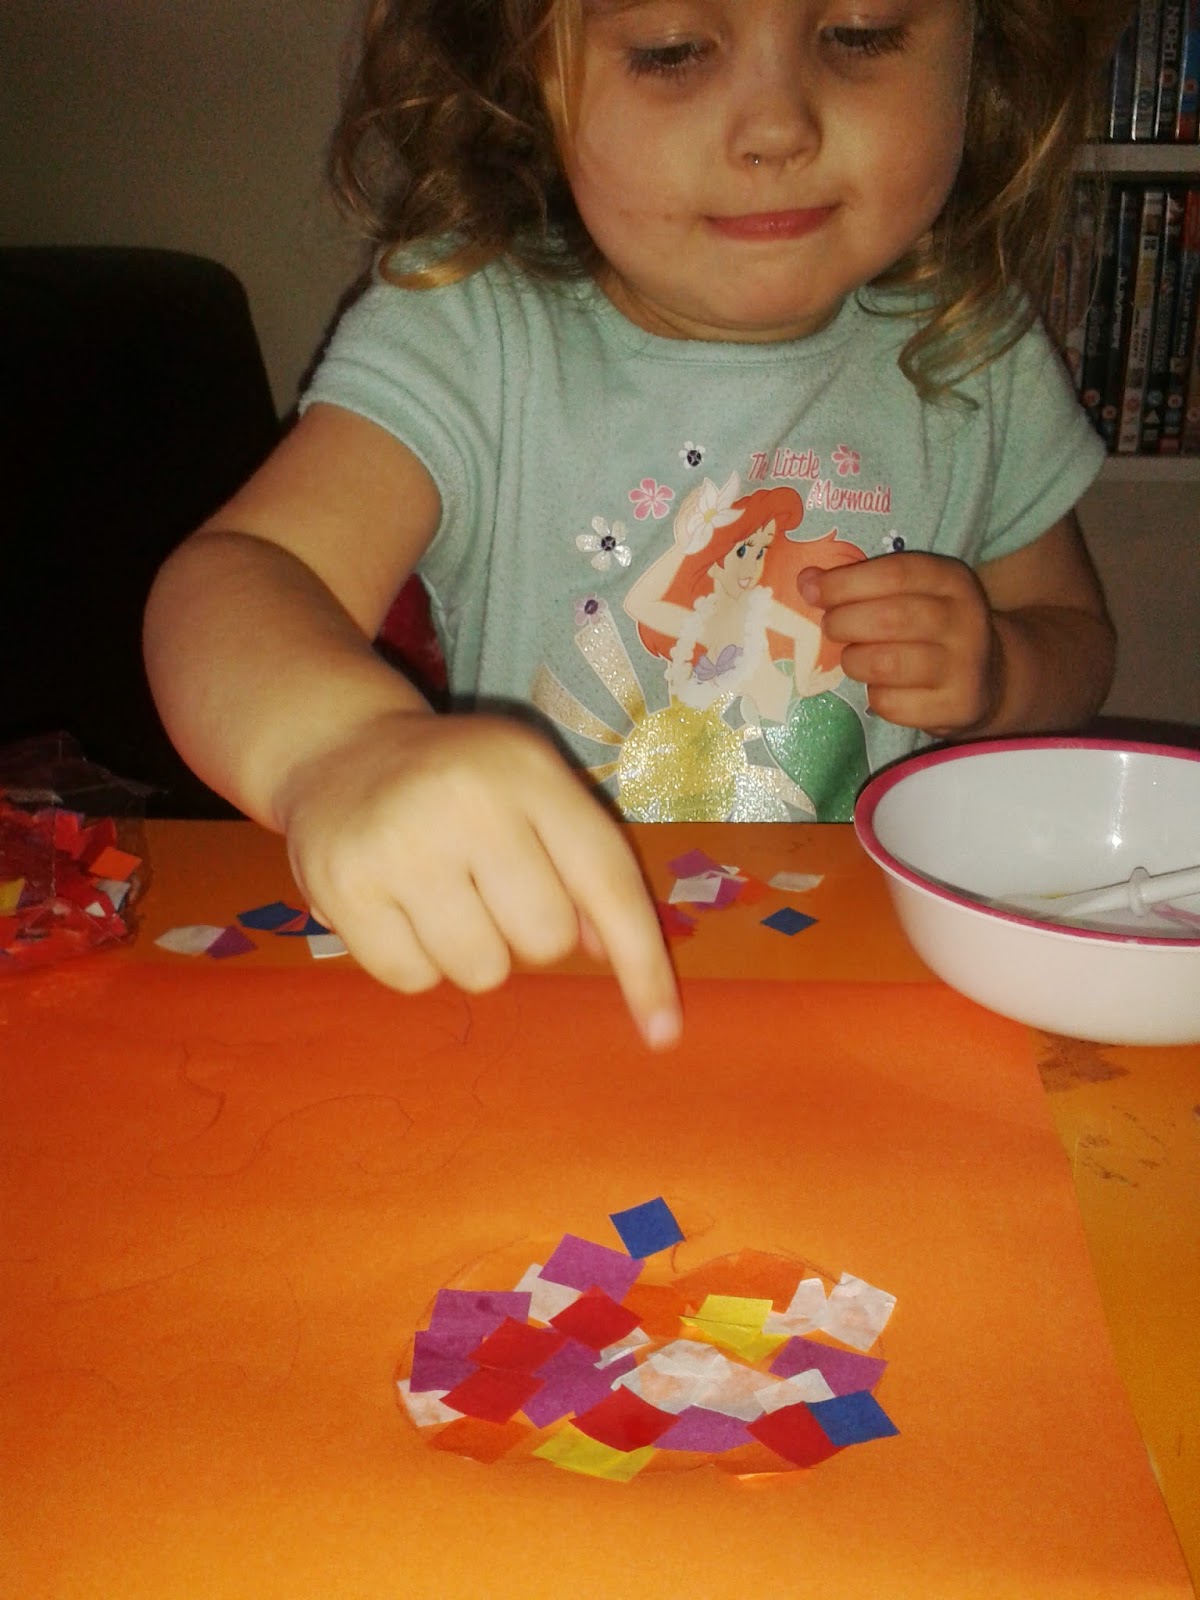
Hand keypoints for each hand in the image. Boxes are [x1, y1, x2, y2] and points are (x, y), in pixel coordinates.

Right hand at [273, 710, 681, 1048]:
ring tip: (441, 895)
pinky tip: (398, 907)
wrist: (338, 748)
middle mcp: (468, 801)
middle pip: (544, 940)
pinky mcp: (343, 886)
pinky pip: (412, 980)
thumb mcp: (531, 789)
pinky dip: (414, 960)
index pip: (607, 882)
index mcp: (531, 773)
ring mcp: (400, 844)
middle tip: (491, 889)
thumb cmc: (458, 781)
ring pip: (480, 971)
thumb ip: (581, 861)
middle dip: (527, 933)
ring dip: (471, 951)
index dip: (643, 965)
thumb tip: (610, 954)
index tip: (663, 1034)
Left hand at [799, 553, 1001, 735]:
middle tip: (832, 627)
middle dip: (842, 623)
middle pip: (887, 619)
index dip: (845, 582)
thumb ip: (862, 583)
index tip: (812, 589)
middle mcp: (964, 619)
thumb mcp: (911, 593)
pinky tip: (883, 687)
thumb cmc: (931, 628)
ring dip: (854, 662)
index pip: (894, 573)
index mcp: (952, 580)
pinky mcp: (956, 706)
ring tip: (856, 658)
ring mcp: (964, 666)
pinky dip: (874, 696)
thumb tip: (806, 580)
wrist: (990, 678)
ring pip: (884, 664)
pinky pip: (891, 703)